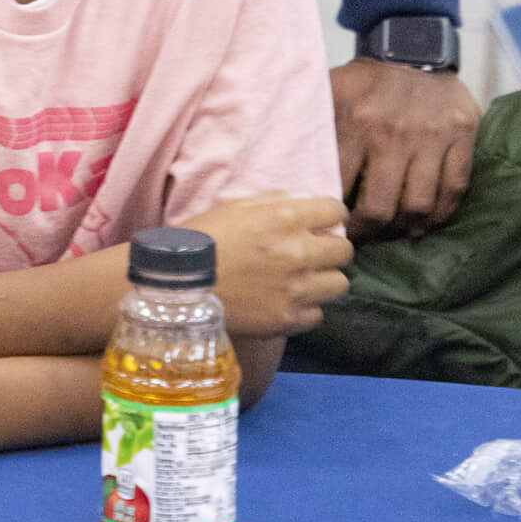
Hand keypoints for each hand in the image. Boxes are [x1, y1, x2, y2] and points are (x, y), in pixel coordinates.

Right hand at [178, 195, 351, 337]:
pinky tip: (287, 301)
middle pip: (344, 250)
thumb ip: (269, 202)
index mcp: (285, 218)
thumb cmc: (199, 241)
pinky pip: (318, 314)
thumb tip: (295, 201)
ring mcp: (296, 289)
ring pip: (339, 285)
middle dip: (331, 248)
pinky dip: (306, 308)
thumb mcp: (231, 208)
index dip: (329, 215)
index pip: (335, 210)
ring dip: (324, 280)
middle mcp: (298, 252)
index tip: (322, 222)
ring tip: (305, 280)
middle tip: (313, 252)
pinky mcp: (288, 320)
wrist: (176, 288)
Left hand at [328, 57, 479, 238]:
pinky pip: (454, 188)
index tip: (331, 226)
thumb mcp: (330, 91)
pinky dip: (441, 212)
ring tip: (394, 232)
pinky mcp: (462, 136)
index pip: (341, 186)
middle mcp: (394, 134)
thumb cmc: (366, 78)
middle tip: (361, 237)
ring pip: (420, 205)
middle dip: (369, 231)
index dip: (335, 215)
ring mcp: (432, 137)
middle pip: (382, 207)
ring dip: (406, 227)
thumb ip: (311, 124)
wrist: (413, 43)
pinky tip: (426, 221)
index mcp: (356, 122)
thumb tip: (283, 159)